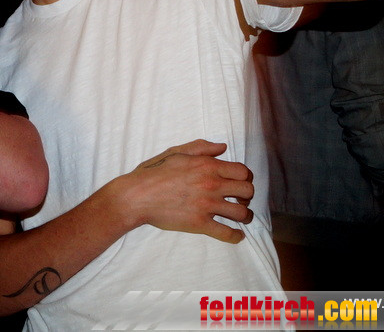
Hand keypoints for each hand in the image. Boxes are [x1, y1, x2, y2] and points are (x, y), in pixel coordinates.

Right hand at [115, 139, 253, 243]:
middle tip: (240, 200)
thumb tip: (223, 147)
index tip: (240, 183)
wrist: (137, 195)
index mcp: (207, 166)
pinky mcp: (199, 224)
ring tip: (241, 218)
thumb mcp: (176, 152)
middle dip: (246, 196)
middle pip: (247, 191)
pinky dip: (236, 236)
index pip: (242, 172)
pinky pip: (227, 232)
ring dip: (245, 216)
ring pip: (241, 213)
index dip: (245, 178)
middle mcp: (211, 184)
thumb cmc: (153, 172)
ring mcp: (206, 205)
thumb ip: (201, 148)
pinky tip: (236, 235)